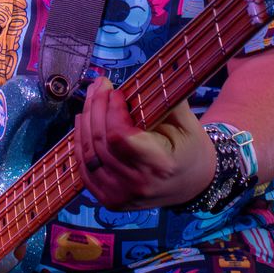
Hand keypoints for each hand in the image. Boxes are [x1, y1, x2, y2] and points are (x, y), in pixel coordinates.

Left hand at [74, 78, 214, 209]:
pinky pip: (85, 169)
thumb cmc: (190, 148)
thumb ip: (166, 98)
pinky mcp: (109, 201)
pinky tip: (84, 122)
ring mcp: (120, 196)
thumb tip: (150, 71)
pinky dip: (80, 143)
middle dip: (96, 107)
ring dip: (85, 121)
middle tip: (100, 85)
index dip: (111, 110)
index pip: (119, 136)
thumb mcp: (187, 122)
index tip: (117, 92)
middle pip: (100, 141)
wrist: (192, 184)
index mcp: (159, 165)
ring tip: (91, 98)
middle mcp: (137, 185)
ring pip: (88, 154)